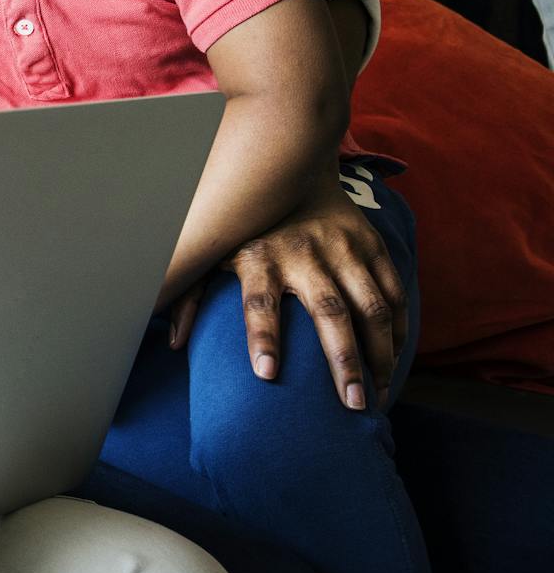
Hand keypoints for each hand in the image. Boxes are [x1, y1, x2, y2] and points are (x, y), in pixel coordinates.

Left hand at [169, 175, 405, 409]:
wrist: (288, 167)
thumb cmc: (242, 226)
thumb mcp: (208, 253)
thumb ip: (187, 295)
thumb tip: (173, 343)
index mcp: (258, 257)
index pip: (258, 302)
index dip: (262, 336)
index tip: (266, 374)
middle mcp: (303, 252)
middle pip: (329, 311)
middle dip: (343, 361)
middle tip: (353, 405)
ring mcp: (342, 247)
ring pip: (371, 306)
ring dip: (381, 353)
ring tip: (380, 394)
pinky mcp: (369, 243)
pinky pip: (393, 291)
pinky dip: (400, 328)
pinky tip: (395, 359)